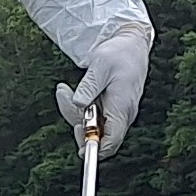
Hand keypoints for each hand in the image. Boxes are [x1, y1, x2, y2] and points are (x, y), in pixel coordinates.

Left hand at [55, 29, 150, 158]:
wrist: (131, 44)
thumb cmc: (119, 53)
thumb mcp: (100, 65)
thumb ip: (89, 86)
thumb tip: (78, 103)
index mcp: (122, 107)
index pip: (112, 141)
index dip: (96, 150)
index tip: (81, 151)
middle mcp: (122, 115)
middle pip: (98, 137)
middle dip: (77, 124)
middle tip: (64, 96)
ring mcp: (117, 113)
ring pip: (92, 127)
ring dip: (74, 113)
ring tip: (63, 89)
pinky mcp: (110, 109)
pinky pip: (93, 118)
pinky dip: (79, 109)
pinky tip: (69, 92)